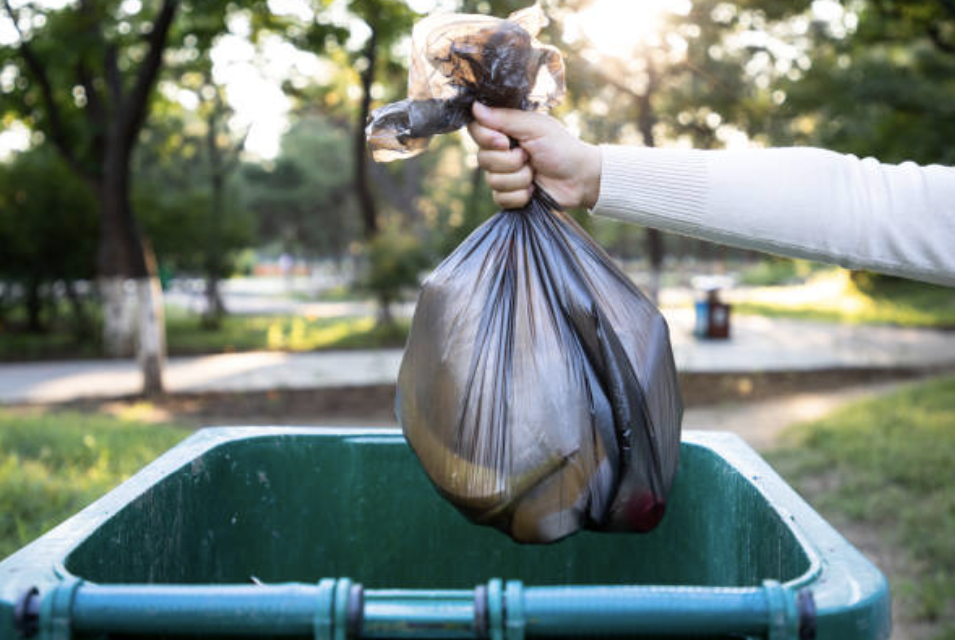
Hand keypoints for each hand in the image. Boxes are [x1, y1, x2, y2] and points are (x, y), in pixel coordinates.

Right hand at [468, 102, 601, 209]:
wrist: (579, 178)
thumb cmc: (561, 147)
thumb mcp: (535, 127)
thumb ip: (505, 118)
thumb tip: (474, 107)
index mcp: (504, 131)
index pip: (476, 130)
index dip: (487, 139)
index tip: (505, 141)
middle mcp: (500, 152)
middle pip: (482, 159)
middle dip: (510, 162)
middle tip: (529, 157)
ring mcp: (503, 175)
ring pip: (492, 181)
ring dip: (520, 178)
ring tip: (535, 173)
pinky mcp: (509, 196)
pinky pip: (501, 199)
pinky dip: (521, 195)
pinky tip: (534, 190)